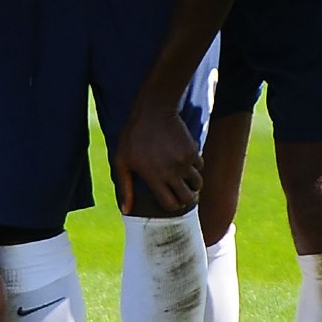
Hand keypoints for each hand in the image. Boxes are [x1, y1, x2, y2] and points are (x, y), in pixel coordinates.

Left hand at [111, 96, 201, 215]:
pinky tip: (184, 160)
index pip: (171, 205)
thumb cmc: (133, 136)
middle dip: (186, 198)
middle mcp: (171, 172)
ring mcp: (184, 161)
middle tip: (182, 193)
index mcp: (154, 177)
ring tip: (183, 177)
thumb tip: (125, 211)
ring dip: (192, 183)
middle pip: (189, 198)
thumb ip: (124, 187)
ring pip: (197, 184)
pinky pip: (200, 166)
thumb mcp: (121, 161)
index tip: (170, 199)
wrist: (153, 110)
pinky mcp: (192, 150)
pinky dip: (195, 166)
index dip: (172, 206)